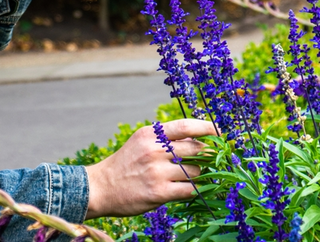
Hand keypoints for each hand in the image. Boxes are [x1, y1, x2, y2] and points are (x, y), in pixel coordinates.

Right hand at [84, 118, 215, 218]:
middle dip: (206, 155)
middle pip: (196, 149)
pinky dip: (192, 189)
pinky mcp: (159, 192)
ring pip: (195, 171)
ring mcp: (157, 172)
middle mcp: (154, 151)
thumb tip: (198, 138)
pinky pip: (189, 189)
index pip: (186, 126)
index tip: (219, 131)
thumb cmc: (126, 163)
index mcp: (151, 134)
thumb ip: (165, 137)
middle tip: (209, 159)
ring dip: (198, 174)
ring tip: (190, 176)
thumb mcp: (141, 141)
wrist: (100, 187)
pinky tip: (187, 188)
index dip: (207, 127)